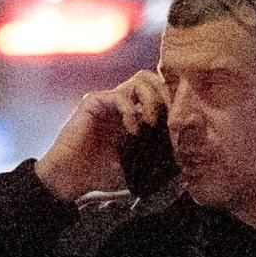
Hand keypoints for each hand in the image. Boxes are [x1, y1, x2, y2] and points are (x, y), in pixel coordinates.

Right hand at [37, 71, 168, 201]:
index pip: (159, 93)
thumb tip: (183, 154)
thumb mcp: (138, 164)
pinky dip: (131, 112)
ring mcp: (109, 100)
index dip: (172, 103)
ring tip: (150, 123)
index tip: (178, 123)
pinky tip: (132, 131)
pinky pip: (119, 95)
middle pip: (152, 79)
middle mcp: (123, 103)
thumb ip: (156, 153)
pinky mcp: (94, 101)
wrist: (72, 177)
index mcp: (134, 114)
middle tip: (168, 118)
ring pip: (140, 81)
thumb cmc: (102, 173)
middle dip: (165, 94)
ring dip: (151, 100)